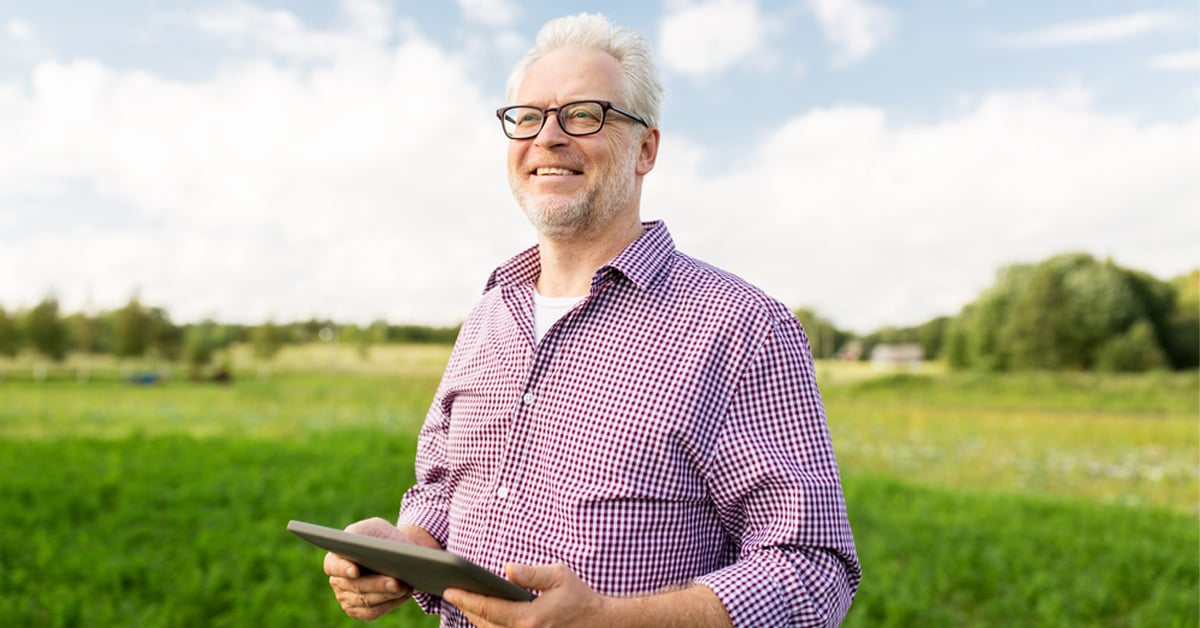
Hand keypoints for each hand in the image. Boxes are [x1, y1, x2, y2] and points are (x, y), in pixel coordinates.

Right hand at [322, 517, 438, 620]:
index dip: (343, 568)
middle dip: (377, 584)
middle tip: (396, 582)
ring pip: (366, 601)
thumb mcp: (373, 527)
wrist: (398, 555)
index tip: (355, 570)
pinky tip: (404, 595)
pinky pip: (373, 612)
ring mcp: (347, 598)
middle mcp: (338, 581)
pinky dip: (390, 604)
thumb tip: (357, 544)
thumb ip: (361, 532)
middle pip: (356, 585)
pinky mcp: (360, 611)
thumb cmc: (382, 538)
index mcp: (335, 558)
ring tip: (405, 587)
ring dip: (387, 595)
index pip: (333, 565)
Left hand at [444, 562, 606, 627]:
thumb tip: (507, 569)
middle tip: (450, 591)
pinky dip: (489, 625)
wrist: (598, 624)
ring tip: (463, 600)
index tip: (448, 589)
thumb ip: (532, 573)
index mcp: (529, 618)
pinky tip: (482, 613)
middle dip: (466, 606)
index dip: (466, 598)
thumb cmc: (578, 597)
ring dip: (476, 617)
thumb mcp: (559, 576)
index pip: (489, 608)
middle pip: (484, 623)